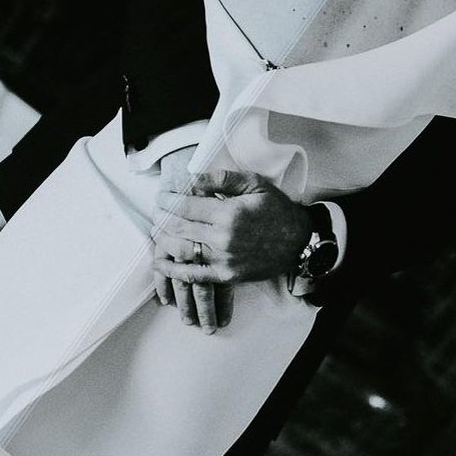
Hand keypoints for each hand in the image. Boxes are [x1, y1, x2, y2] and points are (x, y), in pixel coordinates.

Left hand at [152, 169, 312, 318]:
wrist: (299, 241)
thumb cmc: (276, 209)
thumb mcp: (254, 184)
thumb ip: (223, 179)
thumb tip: (194, 180)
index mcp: (229, 212)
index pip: (187, 205)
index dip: (169, 199)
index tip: (161, 195)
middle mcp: (222, 238)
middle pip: (180, 227)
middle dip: (163, 217)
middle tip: (156, 210)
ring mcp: (223, 259)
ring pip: (182, 249)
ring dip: (163, 240)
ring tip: (156, 230)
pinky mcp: (226, 276)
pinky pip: (194, 275)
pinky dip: (174, 271)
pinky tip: (160, 263)